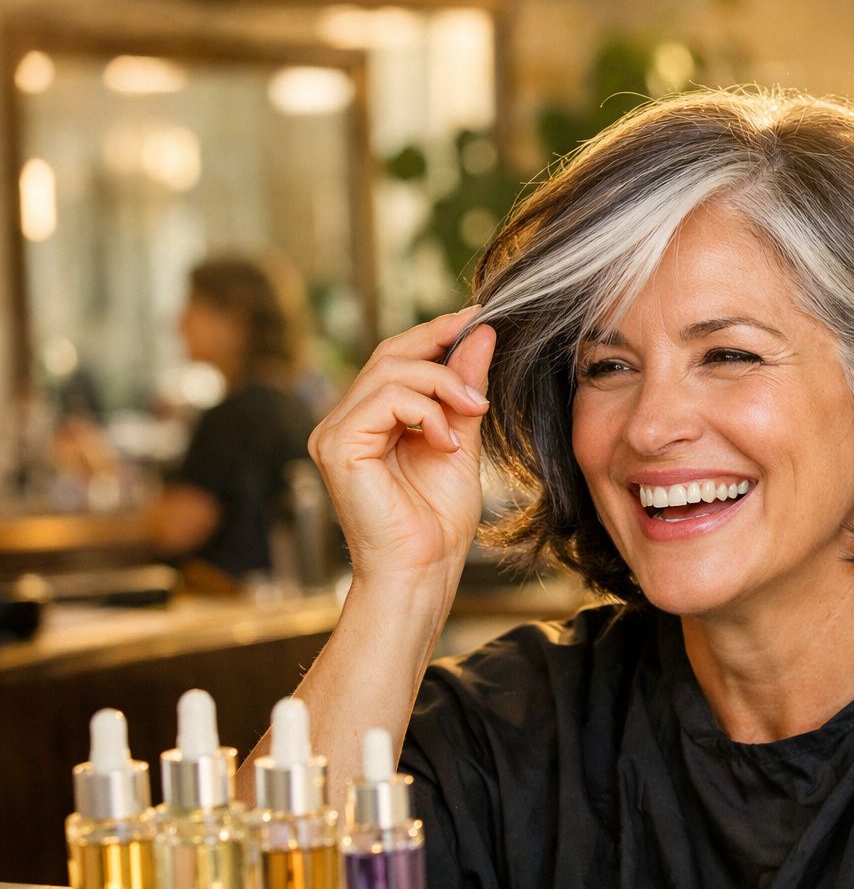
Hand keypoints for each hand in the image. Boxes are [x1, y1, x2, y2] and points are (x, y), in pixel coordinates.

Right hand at [308, 307, 495, 584]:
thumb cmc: (438, 521)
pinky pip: (384, 400)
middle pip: (390, 354)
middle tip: (483, 352)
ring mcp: (335, 432)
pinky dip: (426, 411)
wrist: (424, 569)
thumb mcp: (462, 441)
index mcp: (369, 419)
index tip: (478, 318)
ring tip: (475, 411)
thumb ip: (464, 391)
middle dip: (441, 346)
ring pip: (390, 371)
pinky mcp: (337, 446)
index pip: (397, 357)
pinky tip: (448, 440)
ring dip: (443, 383)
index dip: (436, 333)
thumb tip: (480, 334)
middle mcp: (345, 420)